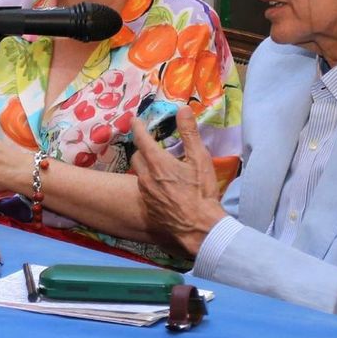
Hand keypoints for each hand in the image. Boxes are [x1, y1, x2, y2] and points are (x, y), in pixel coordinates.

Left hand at [130, 108, 226, 255]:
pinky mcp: (149, 208)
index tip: (135, 120)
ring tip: (156, 165)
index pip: (141, 138)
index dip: (138, 127)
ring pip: (139, 174)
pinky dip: (149, 183)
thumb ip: (189, 132)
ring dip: (144, 167)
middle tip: (150, 145)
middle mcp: (146, 177)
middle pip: (136, 157)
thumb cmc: (201, 192)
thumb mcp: (200, 159)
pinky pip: (144, 190)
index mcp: (157, 162)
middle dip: (141, 149)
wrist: (199, 228)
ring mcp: (146, 194)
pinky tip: (161, 187)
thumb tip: (183, 109)